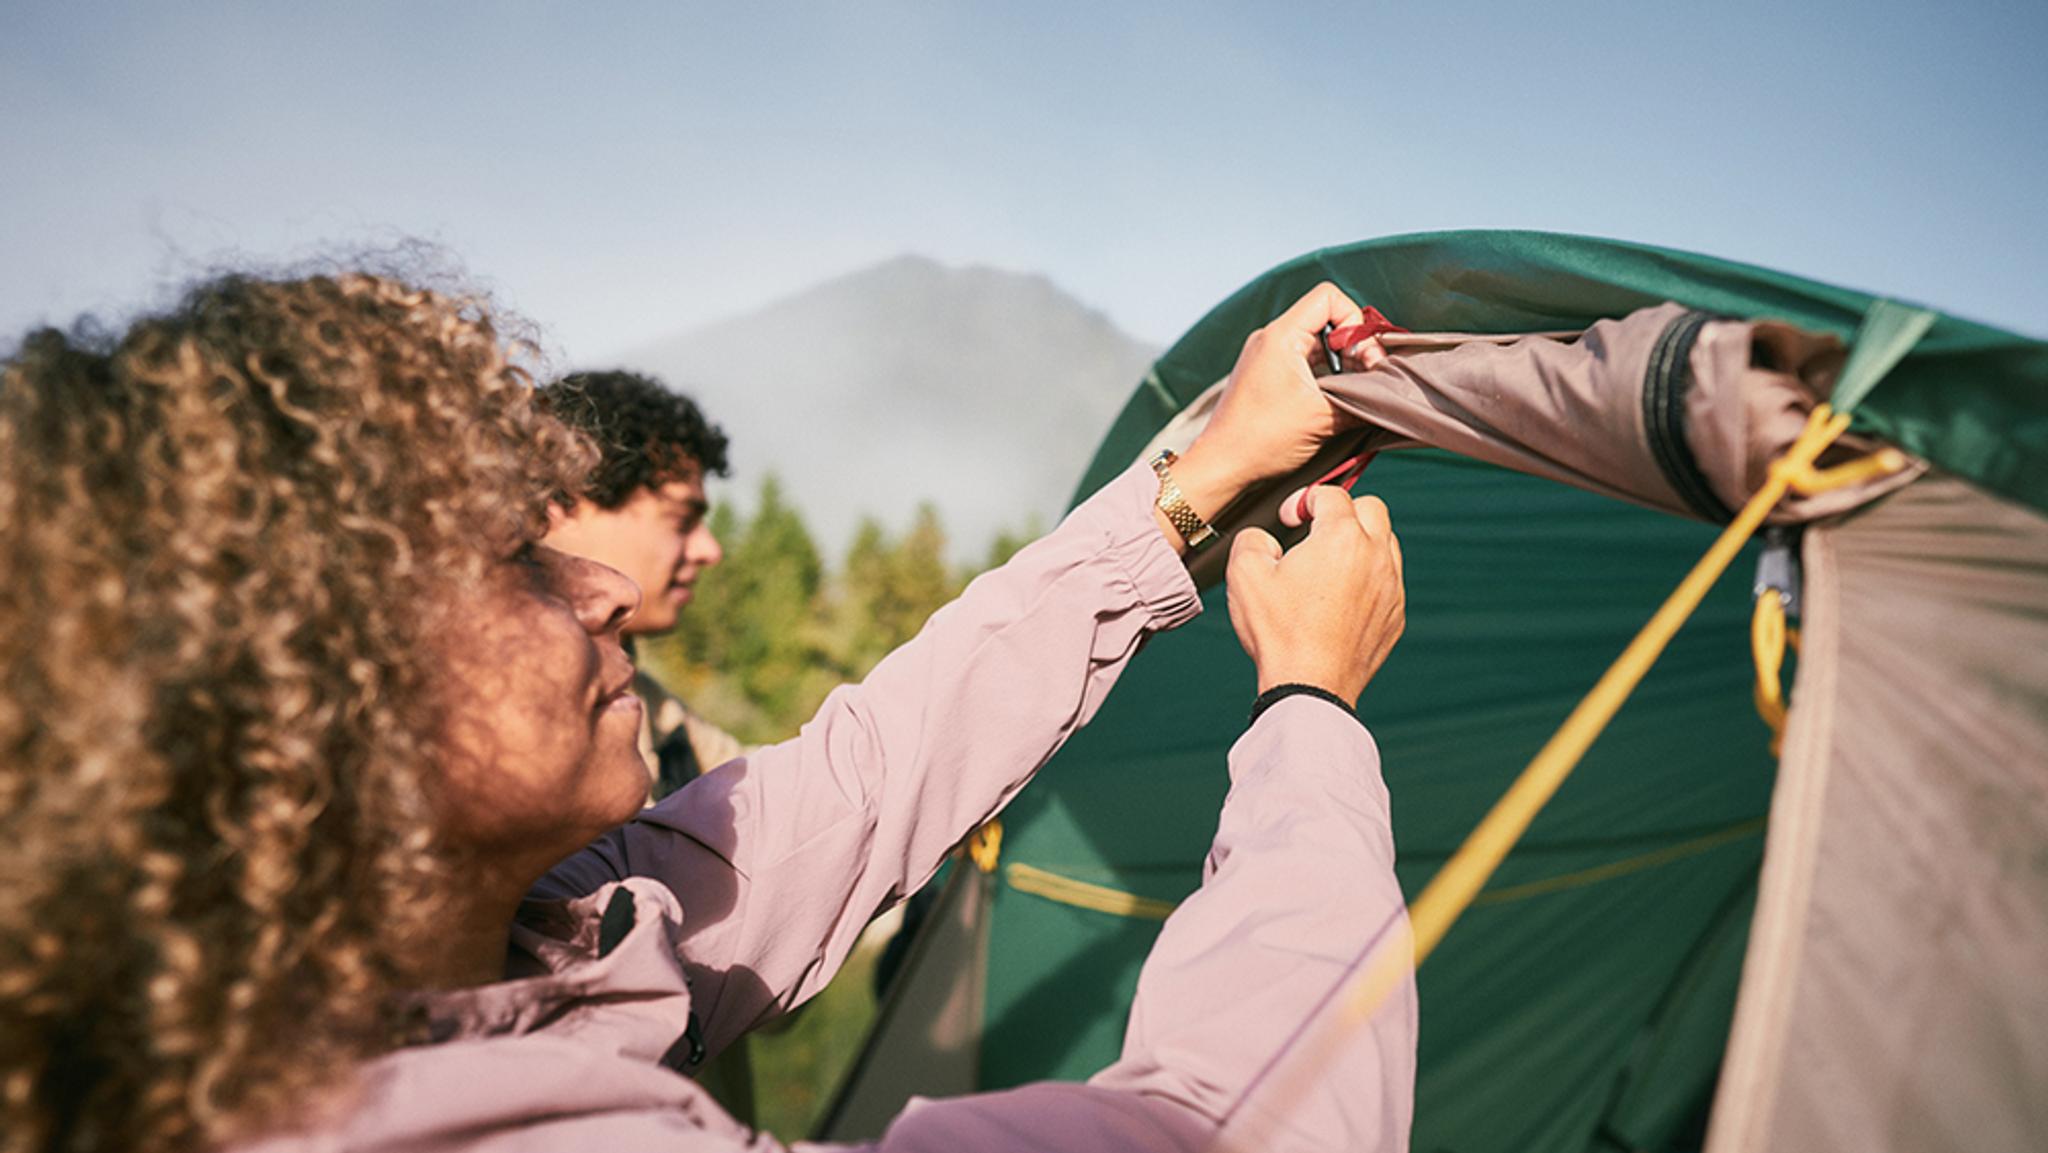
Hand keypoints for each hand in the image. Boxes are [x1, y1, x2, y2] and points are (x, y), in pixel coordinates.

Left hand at [1169, 284, 1366, 513]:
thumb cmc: (1261, 440)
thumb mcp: (1323, 418)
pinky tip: (1334, 404)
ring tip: (1353, 395)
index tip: (1364, 358)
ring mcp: (1267, 356)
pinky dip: (1325, 378)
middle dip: (1354, 347)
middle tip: (1368, 380)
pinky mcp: (1266, 375)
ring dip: (1341, 366)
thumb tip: (1388, 394)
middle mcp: (1271, 338)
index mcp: (1281, 336)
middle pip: (1327, 320)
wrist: (1221, 466)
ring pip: (1318, 345)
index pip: (1329, 298)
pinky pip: (1305, 363)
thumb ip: (1362, 399)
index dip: (1355, 321)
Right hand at [1224, 486, 1404, 703]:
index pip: (1330, 494)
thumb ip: (1253, 538)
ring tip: (1330, 563)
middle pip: (1371, 508)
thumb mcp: (1244, 574)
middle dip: (1343, 512)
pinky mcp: (1395, 614)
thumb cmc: (1279, 631)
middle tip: (1316, 532)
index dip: (1304, 499)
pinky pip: (1389, 580)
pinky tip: (1342, 597)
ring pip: (1386, 542)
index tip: (1289, 518)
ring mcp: (1391, 586)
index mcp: (1341, 537)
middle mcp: (1375, 555)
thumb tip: (1266, 539)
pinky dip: (1369, 578)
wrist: (1310, 685)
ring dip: (1361, 542)